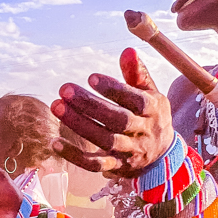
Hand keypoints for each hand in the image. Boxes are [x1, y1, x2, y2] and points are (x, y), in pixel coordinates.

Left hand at [51, 48, 174, 178]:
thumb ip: (137, 73)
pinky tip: (55, 142)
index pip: (135, 99)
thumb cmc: (150, 116)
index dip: (114, 89)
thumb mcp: (150, 93)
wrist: (162, 154)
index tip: (91, 78)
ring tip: (57, 107)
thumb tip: (128, 50)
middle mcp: (143, 132)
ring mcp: (129, 152)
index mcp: (153, 110)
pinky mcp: (116, 167)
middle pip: (117, 120)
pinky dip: (74, 155)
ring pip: (104, 140)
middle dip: (90, 105)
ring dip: (79, 125)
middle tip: (65, 90)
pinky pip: (94, 164)